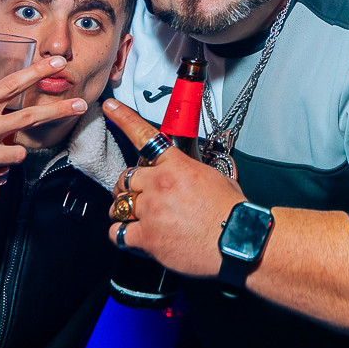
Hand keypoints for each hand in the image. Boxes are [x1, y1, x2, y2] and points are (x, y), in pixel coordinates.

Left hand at [103, 98, 243, 276]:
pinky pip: (118, 233)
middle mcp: (160, 185)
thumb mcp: (217, 178)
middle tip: (137, 196)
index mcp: (177, 166)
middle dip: (128, 187)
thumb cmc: (232, 213)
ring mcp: (151, 211)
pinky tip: (135, 236)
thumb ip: (193, 172)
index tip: (110, 108)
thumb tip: (189, 174)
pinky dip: (123, 235)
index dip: (124, 118)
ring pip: (119, 206)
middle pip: (126, 177)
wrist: (238, 239)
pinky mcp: (147, 237)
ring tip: (137, 219)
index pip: (145, 136)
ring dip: (124, 212)